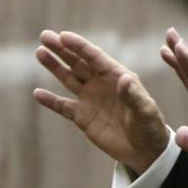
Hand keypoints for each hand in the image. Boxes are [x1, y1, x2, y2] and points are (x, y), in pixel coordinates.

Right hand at [34, 30, 168, 174]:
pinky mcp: (83, 117)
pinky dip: (51, 100)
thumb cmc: (150, 127)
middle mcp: (101, 84)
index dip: (79, 46)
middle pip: (78, 62)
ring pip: (69, 78)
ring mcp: (90, 99)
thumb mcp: (145, 110)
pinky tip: (37, 93)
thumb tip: (123, 78)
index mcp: (117, 76)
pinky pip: (63, 106)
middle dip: (62, 49)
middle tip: (44, 36)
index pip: (94, 57)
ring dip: (54, 66)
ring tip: (40, 52)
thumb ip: (133, 95)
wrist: (145, 151)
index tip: (63, 35)